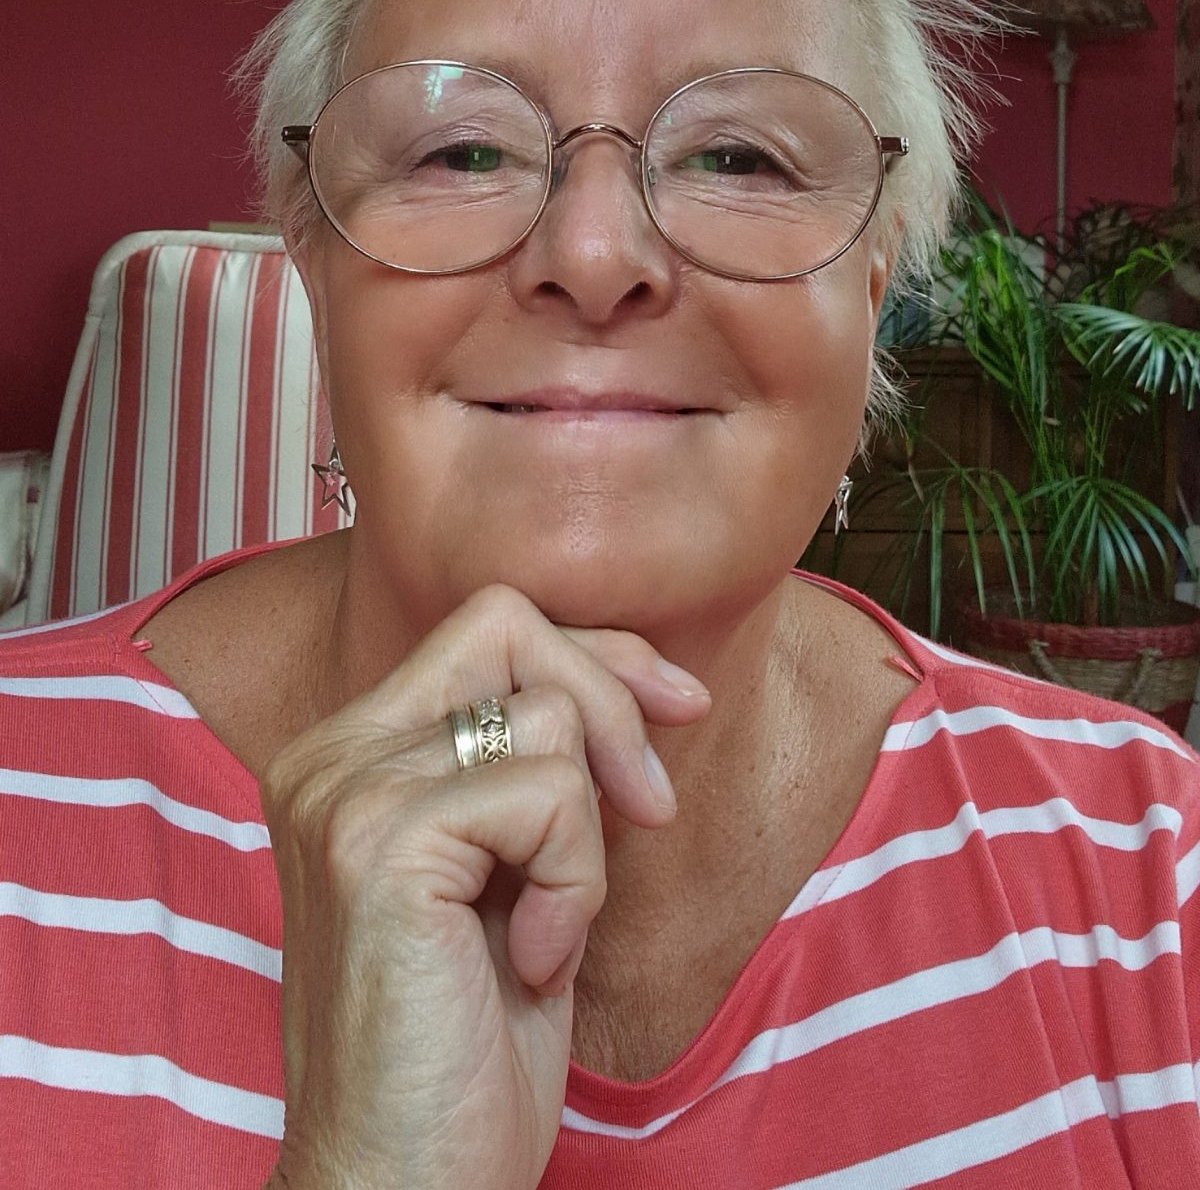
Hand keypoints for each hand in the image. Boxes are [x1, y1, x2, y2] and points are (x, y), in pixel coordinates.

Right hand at [259, 584, 710, 1189]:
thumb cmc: (466, 1045)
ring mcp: (346, 794)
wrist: (401, 1184)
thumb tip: (636, 681)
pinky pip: (548, 795)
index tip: (674, 710)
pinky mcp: (380, 845)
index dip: (595, 654)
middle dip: (611, 698)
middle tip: (652, 807)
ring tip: (550, 930)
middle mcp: (330, 756)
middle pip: (506, 625)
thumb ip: (536, 770)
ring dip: (589, 830)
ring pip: (545, 715)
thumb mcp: (517, 875)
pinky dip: (576, 880)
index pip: (488, 626)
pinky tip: (535, 959)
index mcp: (350, 756)